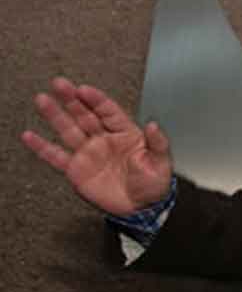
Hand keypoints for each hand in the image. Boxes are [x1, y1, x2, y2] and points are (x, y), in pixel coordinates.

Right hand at [21, 77, 173, 215]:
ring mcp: (89, 153)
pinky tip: (30, 136)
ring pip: (69, 130)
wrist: (141, 208)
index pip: (108, 110)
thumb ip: (157, 142)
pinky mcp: (77, 170)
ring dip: (56, 115)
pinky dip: (43, 147)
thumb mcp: (161, 161)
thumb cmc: (153, 182)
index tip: (84, 89)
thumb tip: (154, 125)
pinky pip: (57, 156)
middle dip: (72, 99)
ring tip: (43, 100)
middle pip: (86, 114)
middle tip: (60, 84)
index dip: (96, 99)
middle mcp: (104, 139)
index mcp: (125, 132)